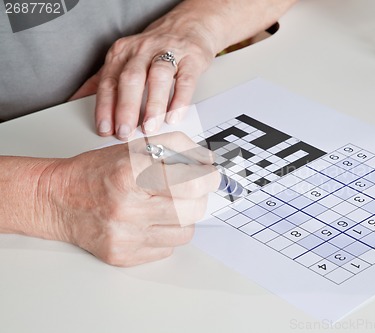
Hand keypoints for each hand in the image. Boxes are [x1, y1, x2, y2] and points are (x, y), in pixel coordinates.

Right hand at [44, 132, 218, 266]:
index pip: (191, 183)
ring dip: (183, 217)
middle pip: (193, 210)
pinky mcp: (124, 256)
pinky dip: (166, 234)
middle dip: (198, 197)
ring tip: (165, 205)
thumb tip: (208, 161)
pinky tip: (150, 221)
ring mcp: (125, 236)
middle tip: (189, 189)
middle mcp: (127, 208)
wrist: (60, 200)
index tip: (210, 175)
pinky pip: (168, 249)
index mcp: (131, 174)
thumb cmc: (99, 172)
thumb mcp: (137, 147)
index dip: (209, 178)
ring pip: (185, 233)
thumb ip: (177, 147)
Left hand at [71, 11, 215, 139]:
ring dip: (152, 105)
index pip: (109, 82)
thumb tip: (75, 100)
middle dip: (126, 108)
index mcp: (122, 53)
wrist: (188, 26)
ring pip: (158, 77)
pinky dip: (179, 100)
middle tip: (125, 132)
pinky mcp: (191, 59)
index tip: (105, 129)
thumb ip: (102, 80)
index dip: (105, 107)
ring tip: (150, 127)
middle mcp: (143, 51)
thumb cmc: (153, 49)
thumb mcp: (123, 59)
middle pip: (131, 79)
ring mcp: (168, 53)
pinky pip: (185, 80)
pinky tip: (174, 116)